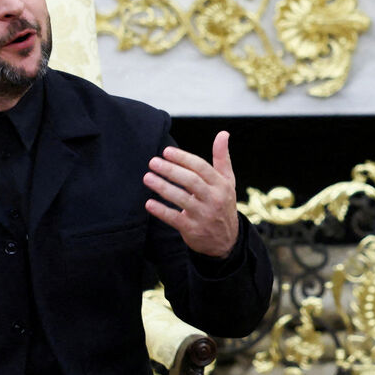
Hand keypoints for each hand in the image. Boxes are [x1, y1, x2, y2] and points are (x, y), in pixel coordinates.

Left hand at [144, 131, 238, 258]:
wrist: (226, 241)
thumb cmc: (222, 204)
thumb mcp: (227, 181)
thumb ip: (222, 158)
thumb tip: (223, 133)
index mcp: (221, 185)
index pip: (201, 167)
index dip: (183, 158)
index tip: (166, 151)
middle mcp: (214, 199)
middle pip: (191, 181)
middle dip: (170, 170)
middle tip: (153, 162)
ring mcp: (203, 215)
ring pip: (181, 199)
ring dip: (162, 187)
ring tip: (147, 177)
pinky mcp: (192, 229)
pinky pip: (174, 219)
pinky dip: (161, 211)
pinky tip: (149, 203)